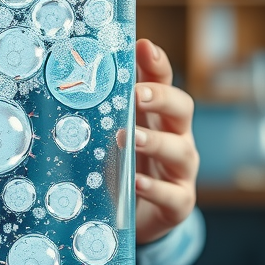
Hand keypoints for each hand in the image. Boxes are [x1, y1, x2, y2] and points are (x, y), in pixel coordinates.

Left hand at [127, 39, 199, 244]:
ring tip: (130, 138)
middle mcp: (177, 137)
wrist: (138, 217)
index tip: (142, 47)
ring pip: (180, 150)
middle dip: (160, 98)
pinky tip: (136, 182)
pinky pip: (173, 195)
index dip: (156, 64)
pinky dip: (155, 188)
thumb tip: (82, 75)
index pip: (163, 82)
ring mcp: (181, 171)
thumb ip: (108, 110)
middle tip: (136, 94)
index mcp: (160, 116)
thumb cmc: (125, 167)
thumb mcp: (116, 135)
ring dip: (155, 142)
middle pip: (182, 108)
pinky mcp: (179, 203)